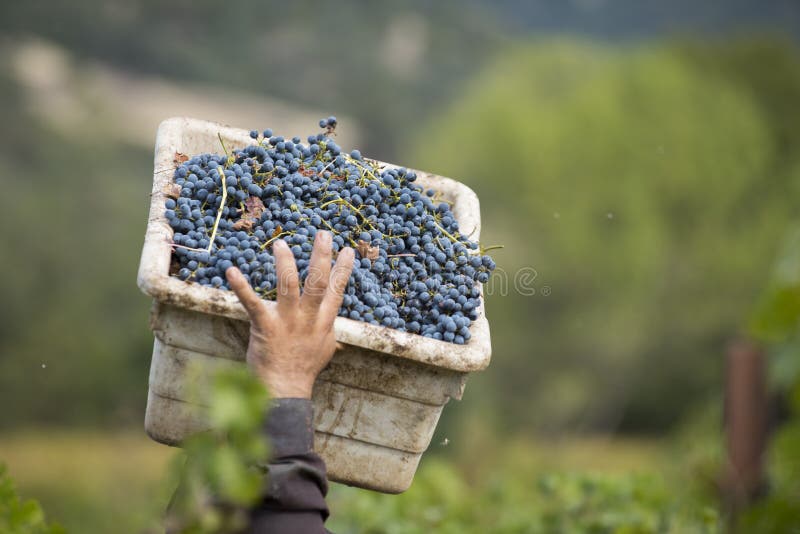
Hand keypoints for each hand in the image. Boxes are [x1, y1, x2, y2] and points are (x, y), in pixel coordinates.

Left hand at [225, 231, 354, 397]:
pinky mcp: (265, 327)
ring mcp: (287, 322)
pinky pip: (252, 303)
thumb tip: (333, 325)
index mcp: (323, 321)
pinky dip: (241, 287)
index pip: (337, 290)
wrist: (284, 390)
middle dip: (321, 257)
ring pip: (289, 287)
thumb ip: (328, 331)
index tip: (348, 250)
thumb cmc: (304, 370)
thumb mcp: (325, 349)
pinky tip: (232, 271)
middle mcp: (308, 318)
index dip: (343, 269)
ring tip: (281, 244)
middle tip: (323, 234)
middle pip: (318, 282)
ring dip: (285, 264)